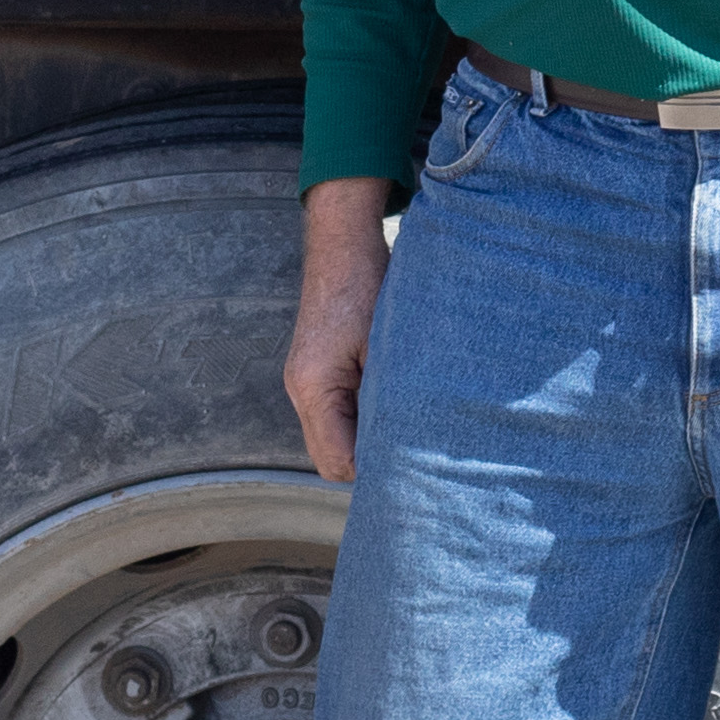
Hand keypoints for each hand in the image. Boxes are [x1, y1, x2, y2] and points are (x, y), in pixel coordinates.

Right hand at [285, 176, 394, 481]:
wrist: (344, 245)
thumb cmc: (369, 289)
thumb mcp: (388, 348)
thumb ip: (391, 401)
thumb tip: (410, 450)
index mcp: (314, 389)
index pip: (339, 461)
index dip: (377, 473)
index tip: (416, 473)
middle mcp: (301, 391)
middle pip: (332, 460)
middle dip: (370, 465)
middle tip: (418, 463)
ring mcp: (303, 383)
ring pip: (334, 440)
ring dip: (367, 441)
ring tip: (409, 433)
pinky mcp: (314, 373)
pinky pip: (336, 417)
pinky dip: (362, 420)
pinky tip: (393, 408)